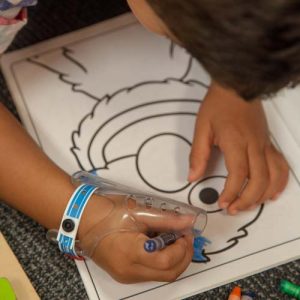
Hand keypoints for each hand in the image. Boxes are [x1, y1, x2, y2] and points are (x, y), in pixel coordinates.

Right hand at [78, 195, 193, 282]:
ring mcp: (125, 275)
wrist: (82, 218)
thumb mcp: (139, 212)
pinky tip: (160, 245)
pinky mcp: (123, 274)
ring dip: (173, 260)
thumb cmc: (107, 212)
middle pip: (168, 275)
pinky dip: (161, 262)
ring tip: (173, 239)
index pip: (167, 261)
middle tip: (185, 237)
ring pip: (160, 276)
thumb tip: (189, 221)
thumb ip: (167, 219)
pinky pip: (149, 273)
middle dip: (183, 257)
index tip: (186, 233)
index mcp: (131, 254)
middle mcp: (129, 271)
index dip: (183, 248)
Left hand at [188, 82, 288, 213]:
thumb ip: (198, 154)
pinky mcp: (268, 142)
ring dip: (264, 194)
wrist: (237, 85)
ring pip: (274, 175)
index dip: (231, 193)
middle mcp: (255, 146)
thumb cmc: (218, 105)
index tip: (222, 204)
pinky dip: (279, 181)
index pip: (238, 175)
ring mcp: (265, 144)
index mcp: (236, 142)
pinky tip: (272, 191)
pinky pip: (281, 165)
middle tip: (233, 209)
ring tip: (250, 205)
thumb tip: (192, 177)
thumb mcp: (202, 128)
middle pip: (259, 180)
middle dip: (247, 200)